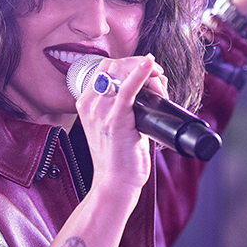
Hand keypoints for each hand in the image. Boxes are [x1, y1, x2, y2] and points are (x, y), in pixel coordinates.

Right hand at [76, 54, 165, 197]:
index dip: (127, 63)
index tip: (145, 69)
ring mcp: (101, 112)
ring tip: (159, 81)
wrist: (115, 183)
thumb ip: (126, 104)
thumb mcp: (115, 125)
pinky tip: (149, 65)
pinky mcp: (116, 120)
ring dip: (146, 72)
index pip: (104, 68)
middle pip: (112, 66)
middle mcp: (91, 105)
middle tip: (156, 74)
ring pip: (121, 74)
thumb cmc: (119, 158)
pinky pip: (127, 89)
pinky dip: (140, 74)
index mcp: (87, 104)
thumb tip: (152, 85)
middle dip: (137, 63)